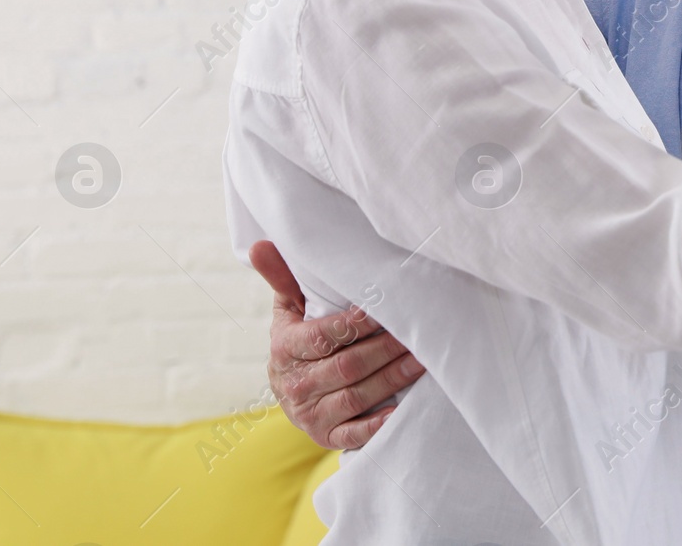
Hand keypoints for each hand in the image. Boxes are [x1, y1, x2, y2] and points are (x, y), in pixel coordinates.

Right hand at [250, 241, 425, 449]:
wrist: (290, 390)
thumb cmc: (299, 339)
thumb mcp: (288, 309)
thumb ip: (281, 278)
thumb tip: (261, 244)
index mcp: (285, 349)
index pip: (323, 337)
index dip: (355, 324)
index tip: (384, 310)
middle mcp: (295, 384)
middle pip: (346, 366)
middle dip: (384, 349)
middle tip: (416, 334)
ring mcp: (309, 414)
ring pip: (355, 396)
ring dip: (391, 379)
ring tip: (420, 361)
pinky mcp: (325, 437)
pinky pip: (352, 435)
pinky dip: (375, 425)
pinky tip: (399, 410)